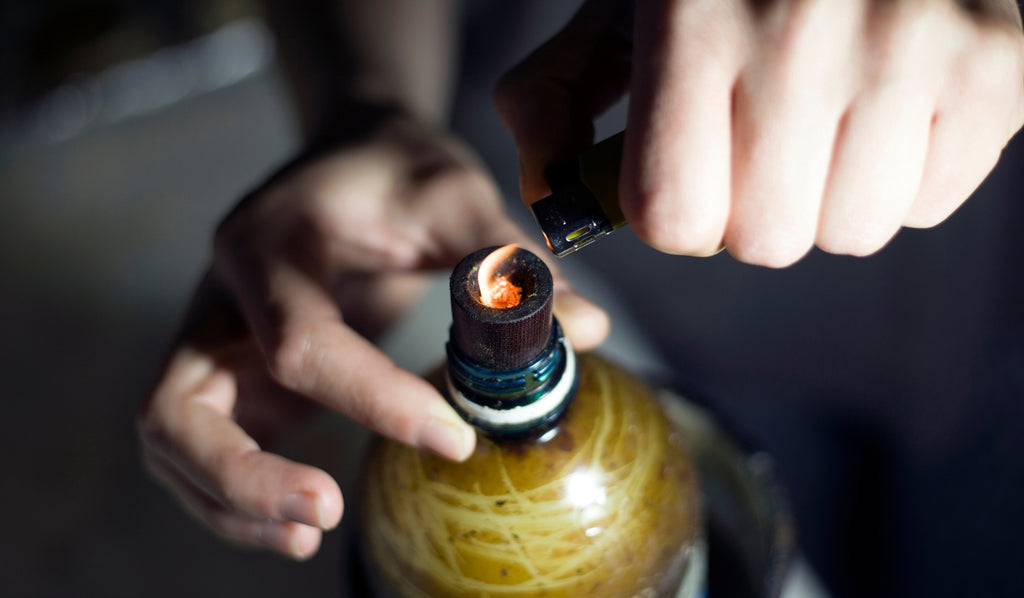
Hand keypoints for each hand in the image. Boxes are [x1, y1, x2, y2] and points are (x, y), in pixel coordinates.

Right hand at [137, 111, 608, 559]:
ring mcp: (214, 339)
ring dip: (231, 501)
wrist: (347, 152)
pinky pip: (204, 449)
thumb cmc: (395, 168)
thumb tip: (588, 329)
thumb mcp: (453, 193)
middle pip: (178, 409)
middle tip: (326, 515)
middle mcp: (221, 297)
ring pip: (173, 441)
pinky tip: (301, 521)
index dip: (373, 400)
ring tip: (311, 535)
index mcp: (270, 243)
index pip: (301, 341)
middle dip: (243, 477)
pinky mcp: (232, 373)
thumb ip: (508, 261)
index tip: (455, 438)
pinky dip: (238, 496)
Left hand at [496, 0, 1023, 266]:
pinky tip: (888, 112)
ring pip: (851, 232)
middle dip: (753, 211)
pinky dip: (904, 178)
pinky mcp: (992, 63)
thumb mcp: (621, 16)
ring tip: (828, 123)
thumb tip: (549, 202)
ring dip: (827, 199)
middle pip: (766, 239)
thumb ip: (554, 102)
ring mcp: (907, 42)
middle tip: (764, 147)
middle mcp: (800, 29)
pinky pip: (929, 205)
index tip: (690, 179)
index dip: (677, 216)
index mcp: (692, 18)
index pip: (674, 214)